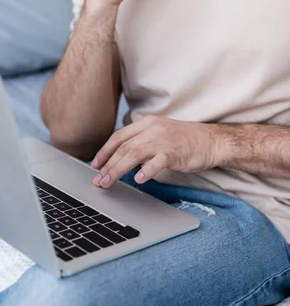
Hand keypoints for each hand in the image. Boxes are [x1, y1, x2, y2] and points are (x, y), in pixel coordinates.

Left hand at [90, 115, 221, 187]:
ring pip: (134, 154)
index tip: (95, 164)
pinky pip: (157, 162)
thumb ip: (142, 141)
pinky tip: (137, 180)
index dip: (104, 151)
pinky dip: (145, 171)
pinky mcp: (175, 152)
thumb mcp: (160, 134)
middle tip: (98, 180)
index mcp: (147, 123)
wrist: (212, 141)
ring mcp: (164, 140)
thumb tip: (121, 159)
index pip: (119, 136)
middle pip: (123, 147)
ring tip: (108, 182)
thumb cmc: (185, 141)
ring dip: (117, 169)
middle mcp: (153, 129)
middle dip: (107, 165)